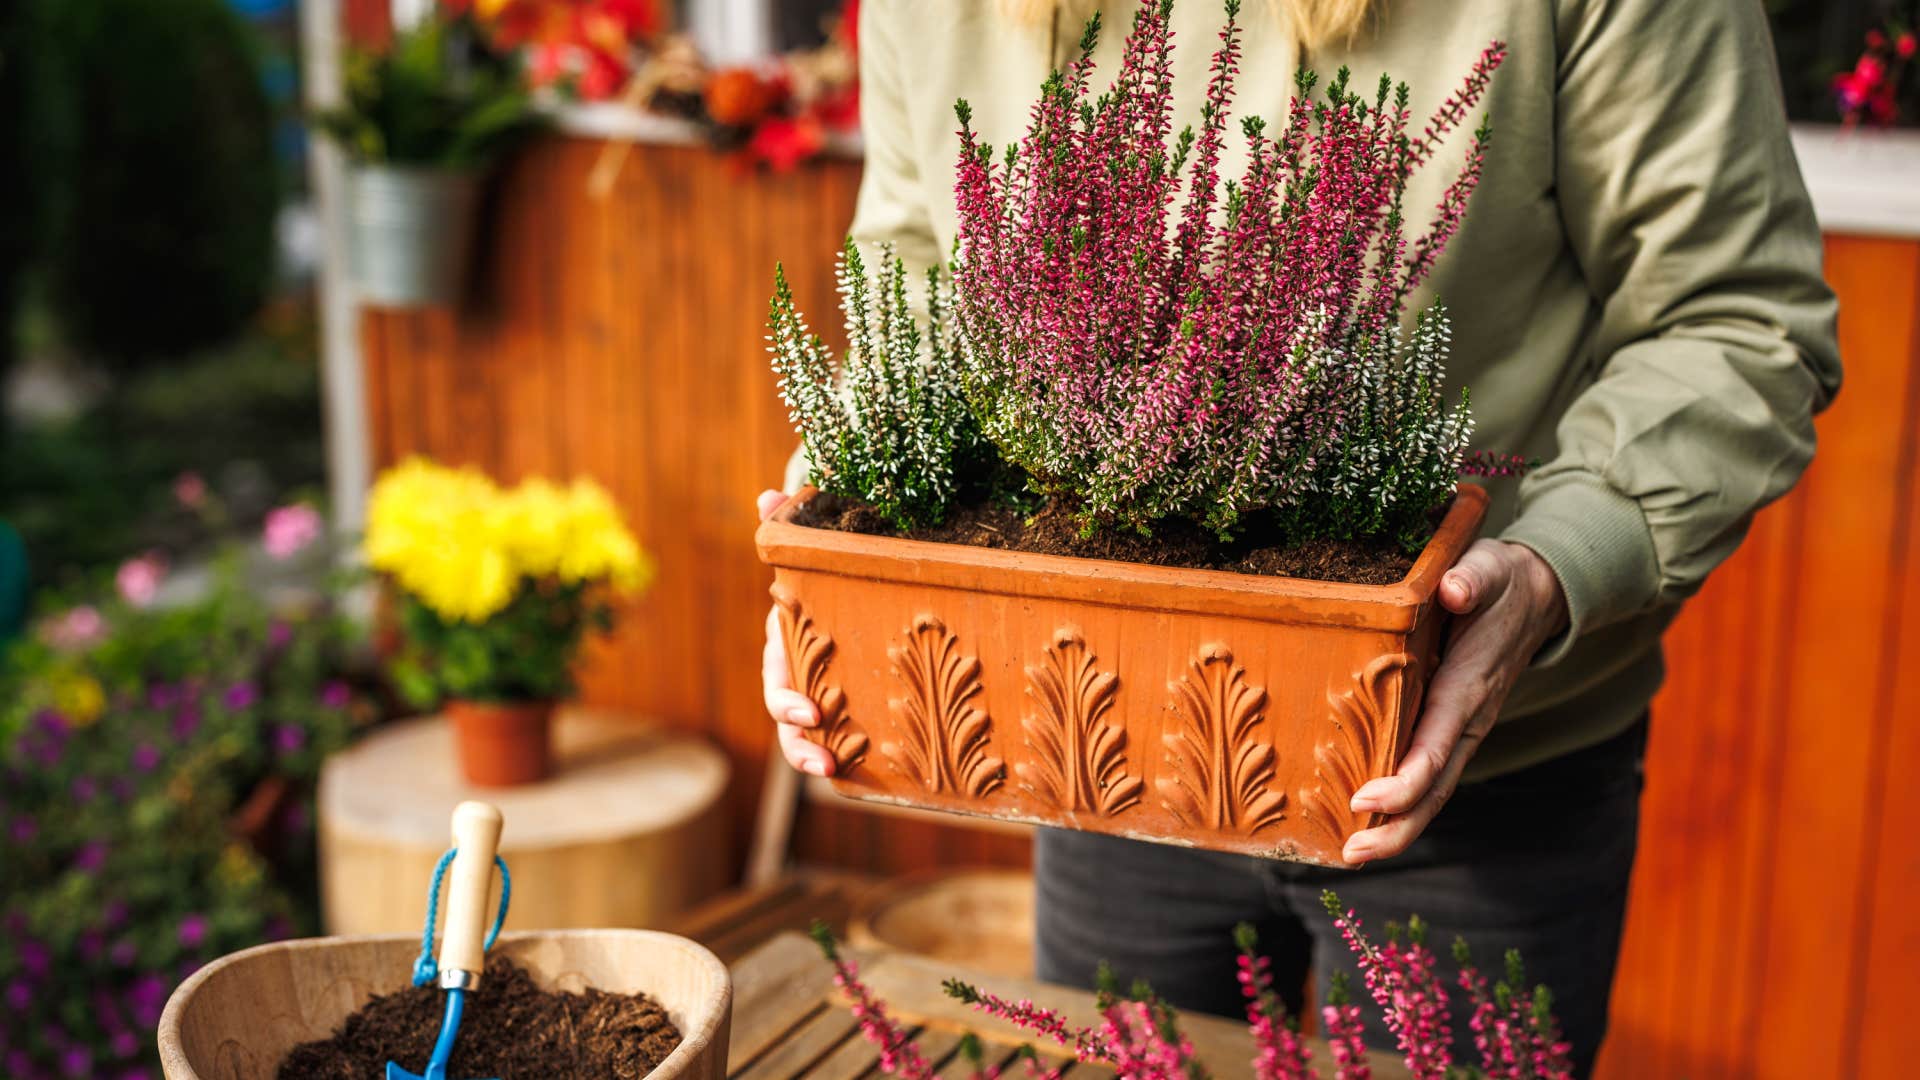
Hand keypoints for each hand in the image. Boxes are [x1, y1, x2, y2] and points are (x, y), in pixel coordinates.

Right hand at [758, 489, 836, 776]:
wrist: (841, 583)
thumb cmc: (823, 569)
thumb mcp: (807, 549)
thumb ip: (786, 527)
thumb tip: (770, 497)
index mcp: (787, 642)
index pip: (777, 677)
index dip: (786, 699)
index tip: (809, 712)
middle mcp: (799, 673)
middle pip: (787, 720)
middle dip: (798, 745)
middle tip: (821, 761)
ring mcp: (823, 692)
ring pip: (810, 735)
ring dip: (814, 755)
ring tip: (833, 772)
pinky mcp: (852, 703)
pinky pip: (847, 733)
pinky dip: (853, 754)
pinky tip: (875, 773)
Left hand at [1341, 539, 1568, 864]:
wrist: (1537, 593)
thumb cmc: (1501, 579)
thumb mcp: (1487, 567)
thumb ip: (1470, 578)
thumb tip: (1454, 590)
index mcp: (1469, 687)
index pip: (1436, 745)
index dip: (1404, 780)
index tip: (1366, 800)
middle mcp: (1468, 719)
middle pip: (1435, 788)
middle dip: (1397, 826)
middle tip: (1353, 853)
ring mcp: (1462, 729)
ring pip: (1433, 791)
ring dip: (1397, 826)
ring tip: (1352, 854)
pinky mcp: (1453, 728)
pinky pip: (1429, 775)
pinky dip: (1402, 805)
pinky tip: (1367, 822)